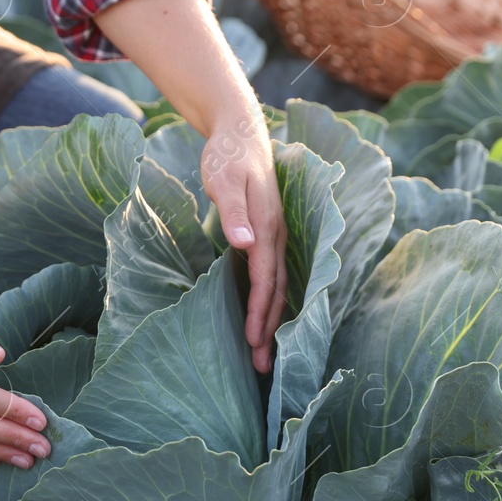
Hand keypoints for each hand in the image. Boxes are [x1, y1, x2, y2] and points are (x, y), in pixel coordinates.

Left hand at [201, 111, 286, 373]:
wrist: (240, 132)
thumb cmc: (228, 156)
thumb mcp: (223, 178)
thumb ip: (233, 210)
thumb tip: (244, 243)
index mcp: (268, 225)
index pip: (266, 278)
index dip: (260, 312)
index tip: (252, 342)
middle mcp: (278, 234)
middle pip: (277, 290)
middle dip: (270, 329)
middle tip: (262, 368)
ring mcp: (276, 236)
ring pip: (278, 286)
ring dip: (272, 321)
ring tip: (263, 354)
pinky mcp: (267, 235)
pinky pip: (271, 276)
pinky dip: (269, 302)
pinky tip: (261, 320)